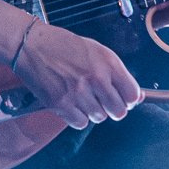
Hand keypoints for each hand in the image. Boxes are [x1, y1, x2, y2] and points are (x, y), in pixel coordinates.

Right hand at [14, 20, 142, 129]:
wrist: (31, 45)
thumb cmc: (63, 46)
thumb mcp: (97, 52)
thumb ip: (117, 74)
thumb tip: (137, 97)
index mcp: (108, 63)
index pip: (132, 95)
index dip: (128, 99)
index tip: (122, 98)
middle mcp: (96, 78)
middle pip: (118, 111)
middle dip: (112, 108)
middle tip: (102, 100)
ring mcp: (78, 92)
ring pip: (99, 118)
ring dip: (93, 111)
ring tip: (81, 96)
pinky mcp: (61, 104)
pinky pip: (80, 123)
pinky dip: (77, 117)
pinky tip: (71, 102)